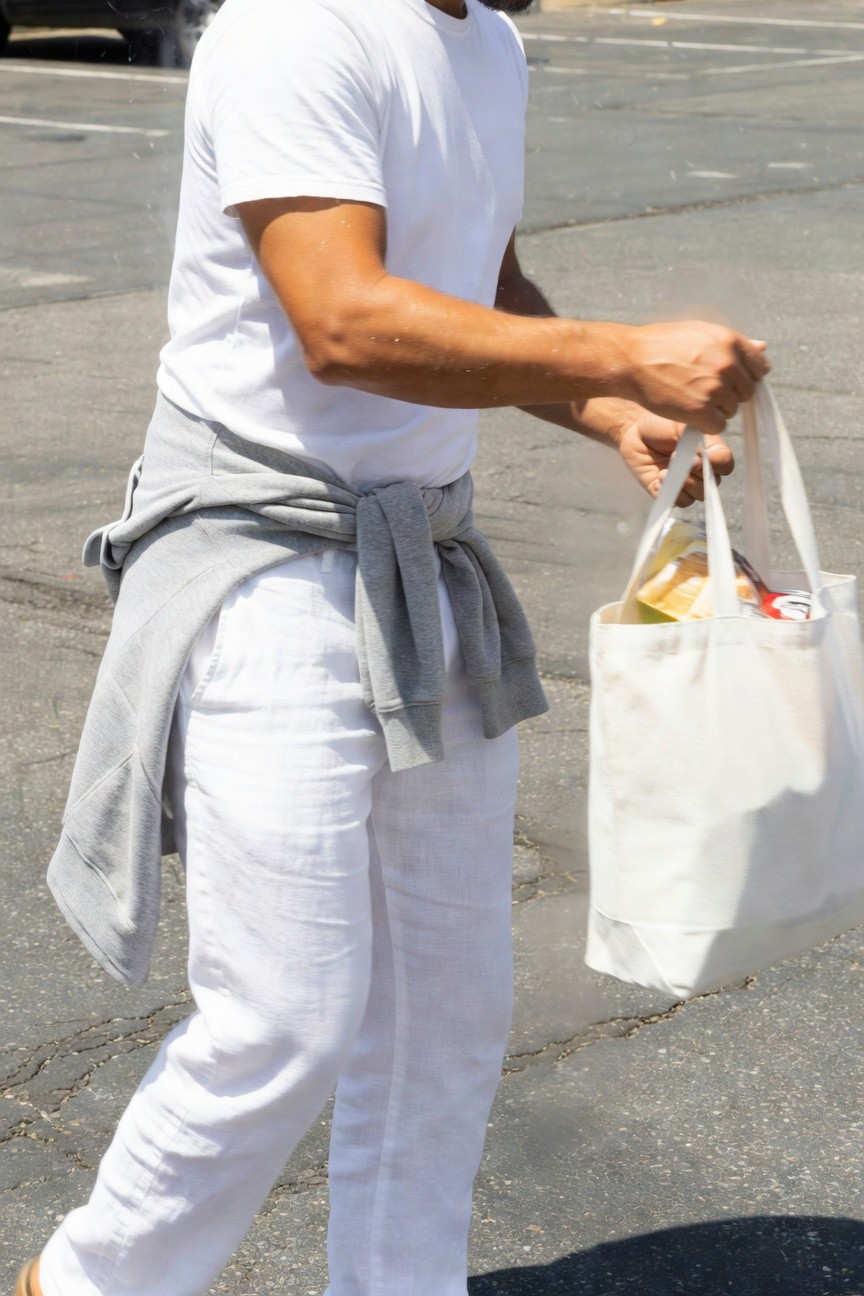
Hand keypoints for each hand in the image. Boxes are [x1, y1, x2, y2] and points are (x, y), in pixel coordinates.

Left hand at [610, 404, 734, 505]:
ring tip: (665, 471)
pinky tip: (658, 478)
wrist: (637, 429)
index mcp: (711, 451)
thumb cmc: (663, 423)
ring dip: (682, 485)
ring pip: (696, 496)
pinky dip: (669, 492)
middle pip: (711, 485)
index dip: (715, 463)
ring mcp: (685, 483)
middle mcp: (702, 471)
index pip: (725, 465)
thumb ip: (698, 439)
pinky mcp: (668, 492)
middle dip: (695, 474)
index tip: (697, 454)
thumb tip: (699, 460)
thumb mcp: (684, 424)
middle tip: (676, 458)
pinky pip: (677, 502)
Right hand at [623, 321, 769, 435]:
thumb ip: (731, 343)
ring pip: (732, 410)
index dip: (746, 377)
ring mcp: (716, 389)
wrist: (631, 361)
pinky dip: (705, 424)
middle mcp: (727, 364)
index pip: (759, 367)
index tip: (730, 381)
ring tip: (690, 399)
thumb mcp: (699, 332)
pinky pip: (718, 425)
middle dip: (729, 395)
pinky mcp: (702, 411)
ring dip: (715, 410)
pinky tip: (688, 413)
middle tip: (703, 392)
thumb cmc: (660, 345)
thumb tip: (763, 347)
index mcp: (730, 341)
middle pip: (746, 392)